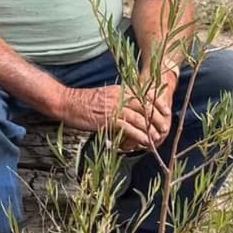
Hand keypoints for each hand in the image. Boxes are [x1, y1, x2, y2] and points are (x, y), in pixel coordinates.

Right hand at [58, 75, 174, 152]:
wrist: (66, 103)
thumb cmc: (82, 102)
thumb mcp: (103, 96)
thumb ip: (117, 100)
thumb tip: (128, 110)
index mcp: (119, 90)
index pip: (144, 95)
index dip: (157, 104)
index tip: (166, 111)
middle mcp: (119, 97)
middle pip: (146, 107)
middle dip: (158, 118)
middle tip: (164, 128)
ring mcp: (114, 108)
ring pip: (140, 119)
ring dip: (151, 130)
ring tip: (157, 138)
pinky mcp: (108, 119)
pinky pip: (129, 128)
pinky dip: (140, 136)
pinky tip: (145, 142)